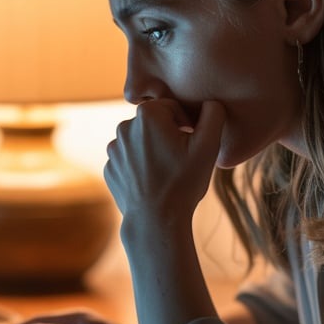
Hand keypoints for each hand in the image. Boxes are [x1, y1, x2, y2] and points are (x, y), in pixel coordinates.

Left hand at [104, 99, 224, 227]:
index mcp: (148, 114)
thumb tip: (209, 102)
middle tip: (181, 160)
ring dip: (154, 150)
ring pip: (141, 141)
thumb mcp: (209, 146)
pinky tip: (153, 182)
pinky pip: (130, 160)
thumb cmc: (184, 182)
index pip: (173, 108)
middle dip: (169, 136)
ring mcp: (114, 149)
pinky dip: (141, 166)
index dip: (187, 124)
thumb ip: (214, 114)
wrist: (155, 221)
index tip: (193, 145)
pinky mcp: (110, 168)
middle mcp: (124, 126)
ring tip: (168, 172)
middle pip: (155, 124)